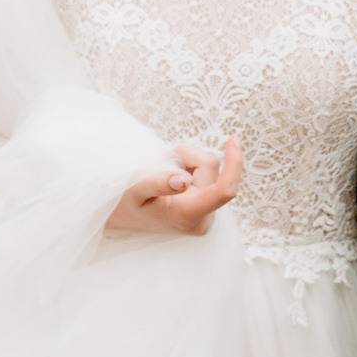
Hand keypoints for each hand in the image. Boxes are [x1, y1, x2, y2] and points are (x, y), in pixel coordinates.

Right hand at [107, 137, 241, 235]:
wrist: (121, 215)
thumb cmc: (125, 202)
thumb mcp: (133, 190)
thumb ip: (156, 183)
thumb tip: (182, 180)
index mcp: (188, 216)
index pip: (224, 191)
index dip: (234, 163)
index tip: (233, 139)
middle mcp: (203, 218)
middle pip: (210, 167)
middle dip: (186, 158)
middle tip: (159, 165)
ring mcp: (205, 213)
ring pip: (207, 167)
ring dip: (185, 162)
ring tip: (162, 174)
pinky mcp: (205, 206)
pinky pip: (204, 173)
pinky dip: (187, 168)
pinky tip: (171, 180)